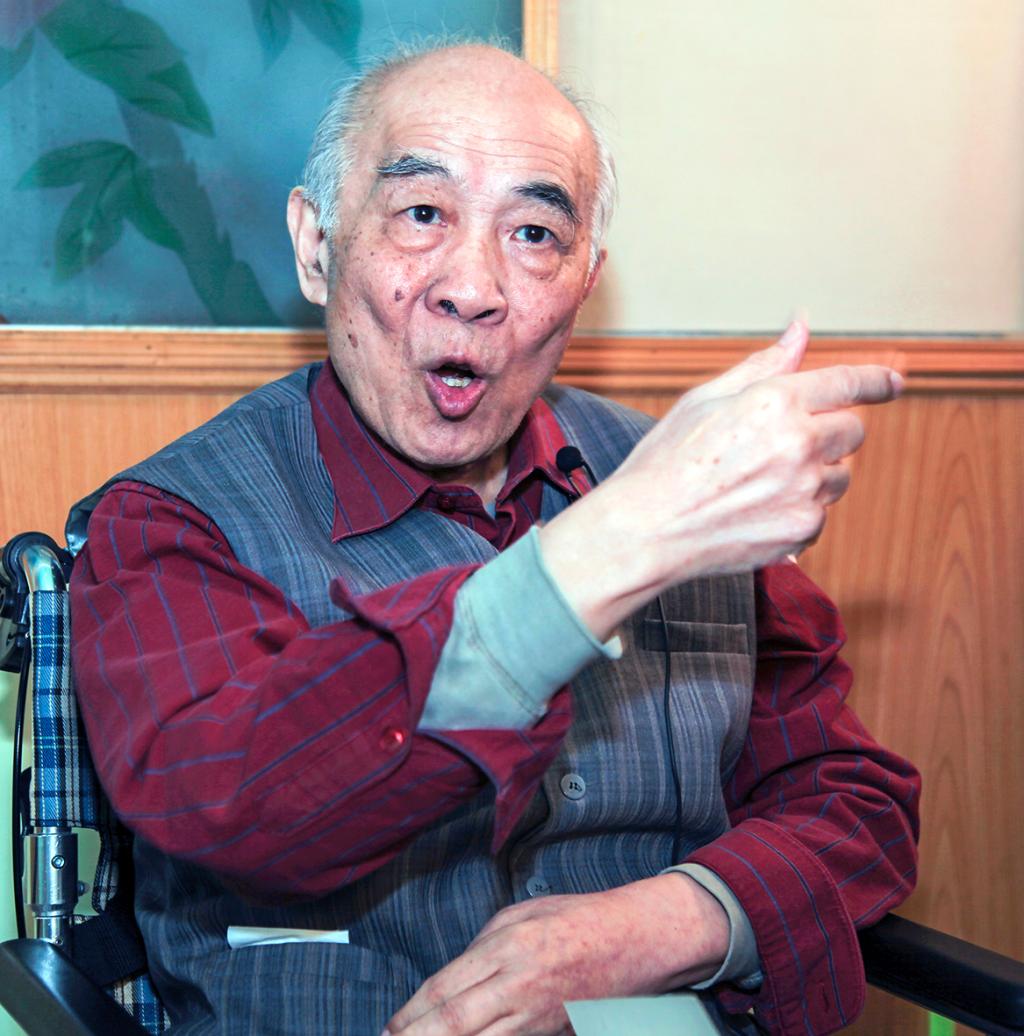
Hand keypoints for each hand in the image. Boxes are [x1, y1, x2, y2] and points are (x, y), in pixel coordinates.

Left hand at [384, 874, 728, 1035]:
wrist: (632, 941)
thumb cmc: (575, 920)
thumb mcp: (521, 915)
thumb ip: (482, 947)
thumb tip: (452, 978)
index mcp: (506, 946)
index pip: (445, 988)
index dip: (412, 1014)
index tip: (390, 1027)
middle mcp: (517, 984)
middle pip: (454, 1024)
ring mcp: (536, 1016)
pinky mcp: (551, 1033)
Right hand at [539, 321, 902, 638]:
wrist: (645, 530)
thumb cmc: (664, 462)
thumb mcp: (706, 399)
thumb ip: (763, 365)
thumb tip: (800, 329)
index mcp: (775, 402)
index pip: (847, 383)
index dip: (875, 381)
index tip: (892, 382)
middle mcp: (799, 444)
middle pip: (852, 431)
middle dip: (828, 431)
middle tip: (782, 444)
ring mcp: (805, 490)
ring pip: (840, 475)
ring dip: (816, 473)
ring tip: (760, 482)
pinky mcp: (803, 529)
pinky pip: (821, 511)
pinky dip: (800, 508)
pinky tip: (756, 508)